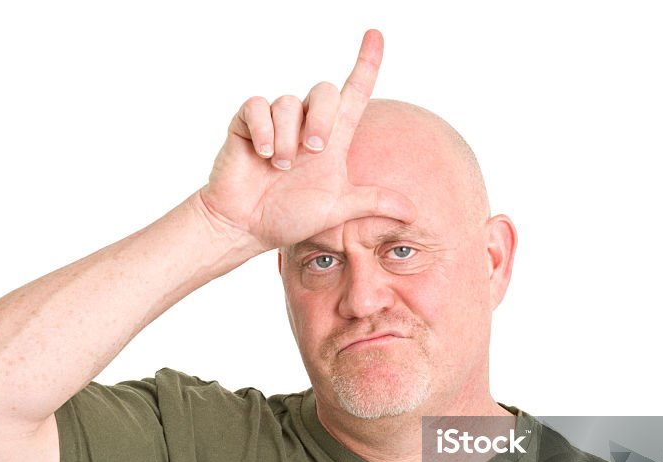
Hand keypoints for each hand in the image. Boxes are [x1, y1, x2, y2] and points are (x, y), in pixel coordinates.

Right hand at [196, 29, 416, 251]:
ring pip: (289, 103)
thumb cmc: (289, 216)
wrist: (247, 225)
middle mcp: (306, 125)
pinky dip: (264, 130)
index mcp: (332, 140)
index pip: (354, 92)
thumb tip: (415, 211)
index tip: (376, 35)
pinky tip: (263, 154)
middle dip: (323, 118)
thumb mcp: (337, 209)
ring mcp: (276, 122)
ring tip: (280, 167)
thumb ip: (373, 203)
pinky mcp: (247, 123)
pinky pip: (258, 106)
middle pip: (325, 91)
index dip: (366, 63)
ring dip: (288, 139)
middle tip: (314, 149)